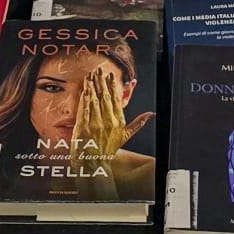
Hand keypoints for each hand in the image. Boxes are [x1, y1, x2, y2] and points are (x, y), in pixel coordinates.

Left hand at [71, 66, 128, 201]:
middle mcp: (107, 121)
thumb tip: (151, 114)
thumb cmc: (108, 149)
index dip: (113, 86)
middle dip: (102, 81)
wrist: (94, 163)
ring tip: (91, 75)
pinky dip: (84, 97)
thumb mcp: (126, 136)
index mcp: (118, 122)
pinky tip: (84, 89)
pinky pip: (84, 108)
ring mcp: (94, 123)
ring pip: (94, 99)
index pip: (116, 99)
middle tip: (100, 69)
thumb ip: (138, 123)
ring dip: (92, 86)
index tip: (111, 76)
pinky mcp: (83, 126)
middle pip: (104, 96)